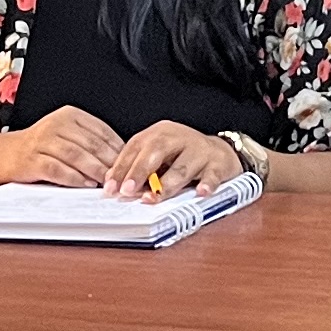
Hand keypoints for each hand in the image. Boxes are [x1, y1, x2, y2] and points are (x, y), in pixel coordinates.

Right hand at [0, 109, 127, 187]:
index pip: (101, 131)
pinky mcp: (32, 159)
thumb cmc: (42, 147)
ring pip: (76, 156)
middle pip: (91, 144)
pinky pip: (57, 169)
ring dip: (94, 170)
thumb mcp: (67, 136)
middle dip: (109, 162)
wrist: (5, 154)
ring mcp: (43, 141)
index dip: (118, 148)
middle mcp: (56, 124)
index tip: (130, 163)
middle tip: (123, 177)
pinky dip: (74, 178)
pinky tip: (85, 185)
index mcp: (70, 115)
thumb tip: (121, 159)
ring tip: (107, 182)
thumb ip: (90, 143)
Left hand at [111, 121, 240, 198]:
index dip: (121, 167)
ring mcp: (200, 151)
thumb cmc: (183, 155)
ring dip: (167, 185)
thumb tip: (113, 183)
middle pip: (157, 151)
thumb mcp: (159, 155)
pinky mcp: (218, 164)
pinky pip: (212, 175)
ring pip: (182, 167)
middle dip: (140, 171)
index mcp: (160, 133)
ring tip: (155, 197)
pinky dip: (207, 184)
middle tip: (127, 190)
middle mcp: (179, 138)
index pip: (136, 147)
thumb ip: (137, 166)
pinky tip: (201, 192)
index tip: (111, 187)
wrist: (219, 151)